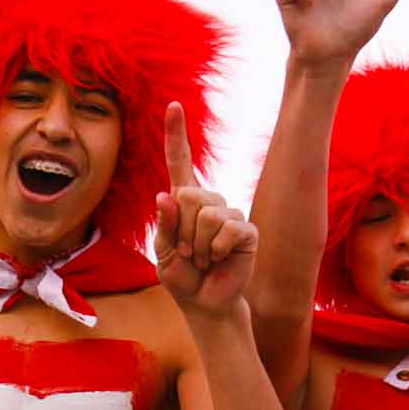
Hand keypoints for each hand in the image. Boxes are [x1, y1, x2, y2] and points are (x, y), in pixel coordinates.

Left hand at [154, 103, 256, 314]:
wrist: (205, 304)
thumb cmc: (182, 277)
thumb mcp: (162, 253)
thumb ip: (163, 225)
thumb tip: (166, 197)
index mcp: (185, 202)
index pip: (179, 162)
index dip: (176, 135)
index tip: (173, 105)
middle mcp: (209, 202)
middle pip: (189, 195)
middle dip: (180, 230)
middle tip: (185, 253)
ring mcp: (230, 214)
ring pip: (207, 214)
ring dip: (196, 245)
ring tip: (201, 259)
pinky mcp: (246, 231)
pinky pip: (227, 229)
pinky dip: (215, 249)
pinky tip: (217, 259)